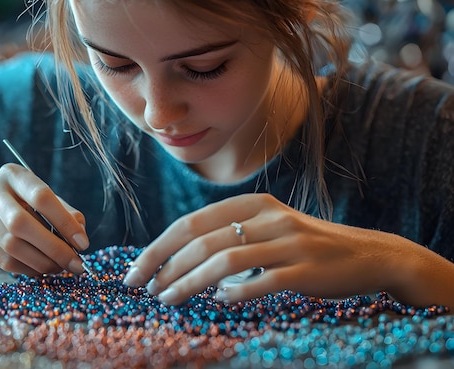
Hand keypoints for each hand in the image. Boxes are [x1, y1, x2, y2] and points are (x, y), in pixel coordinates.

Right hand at [0, 163, 87, 275]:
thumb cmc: (21, 203)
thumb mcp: (42, 198)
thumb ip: (65, 213)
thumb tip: (80, 239)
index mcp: (13, 174)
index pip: (41, 196)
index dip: (64, 222)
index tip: (82, 243)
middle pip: (21, 224)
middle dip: (54, 248)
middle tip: (75, 263)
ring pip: (12, 246)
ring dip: (42, 262)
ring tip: (60, 267)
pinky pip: (5, 261)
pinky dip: (29, 269)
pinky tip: (42, 268)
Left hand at [123, 193, 417, 304]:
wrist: (367, 254)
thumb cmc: (306, 245)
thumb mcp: (267, 228)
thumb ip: (230, 235)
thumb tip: (180, 259)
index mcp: (252, 203)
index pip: (192, 222)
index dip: (160, 246)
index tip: (136, 269)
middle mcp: (268, 217)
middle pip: (202, 240)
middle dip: (165, 264)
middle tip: (143, 287)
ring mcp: (289, 242)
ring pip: (225, 261)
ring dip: (189, 281)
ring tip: (167, 298)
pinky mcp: (306, 269)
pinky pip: (262, 281)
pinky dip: (235, 292)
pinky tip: (218, 301)